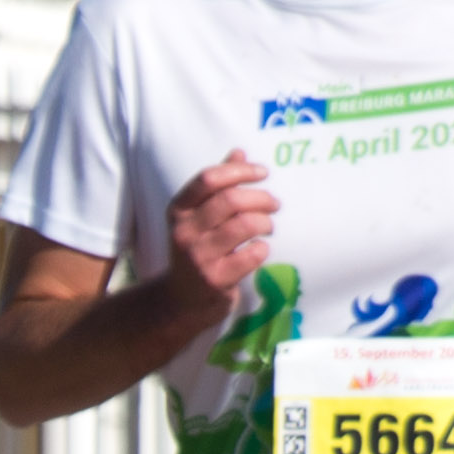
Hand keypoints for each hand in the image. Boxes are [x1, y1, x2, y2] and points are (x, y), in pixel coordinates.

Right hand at [164, 150, 276, 319]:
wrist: (182, 300)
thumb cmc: (197, 250)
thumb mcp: (198, 217)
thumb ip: (217, 186)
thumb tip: (239, 152)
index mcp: (178, 210)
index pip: (209, 178)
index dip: (240, 171)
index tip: (262, 173)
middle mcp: (184, 232)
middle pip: (231, 200)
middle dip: (261, 198)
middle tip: (274, 204)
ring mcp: (199, 257)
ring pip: (244, 225)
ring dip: (265, 222)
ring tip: (268, 227)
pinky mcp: (215, 280)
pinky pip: (251, 255)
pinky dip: (262, 249)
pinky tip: (260, 249)